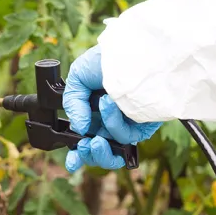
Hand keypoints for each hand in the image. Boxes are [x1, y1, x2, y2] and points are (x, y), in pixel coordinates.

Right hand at [62, 45, 161, 171]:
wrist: (132, 51)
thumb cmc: (108, 59)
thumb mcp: (78, 77)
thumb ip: (72, 103)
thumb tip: (79, 128)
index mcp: (93, 112)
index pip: (85, 139)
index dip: (77, 155)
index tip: (71, 163)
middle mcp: (110, 121)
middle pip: (100, 151)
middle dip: (90, 154)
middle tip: (84, 147)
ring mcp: (128, 124)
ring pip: (114, 150)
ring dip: (102, 140)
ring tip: (96, 123)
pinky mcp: (144, 125)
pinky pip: (127, 137)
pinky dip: (114, 123)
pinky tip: (110, 103)